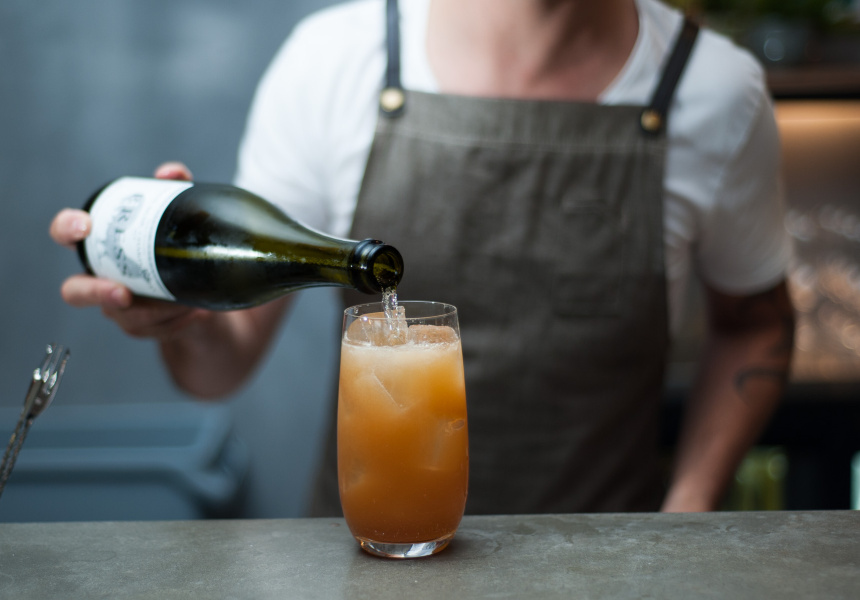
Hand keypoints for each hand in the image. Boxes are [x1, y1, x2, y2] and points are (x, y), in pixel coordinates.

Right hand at [50, 162, 206, 339]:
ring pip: (127, 318)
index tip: (85, 226)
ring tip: (188, 300)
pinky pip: (157, 330)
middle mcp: (101, 279)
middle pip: (76, 292)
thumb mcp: (180, 215)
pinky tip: (198, 310)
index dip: (67, 229)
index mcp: (101, 245)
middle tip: (123, 293)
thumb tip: (172, 173)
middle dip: (97, 293)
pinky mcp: (143, 328)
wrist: (202, 288)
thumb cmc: (176, 245)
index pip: (66, 234)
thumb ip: (175, 189)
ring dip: (157, 310)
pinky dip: (179, 320)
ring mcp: (119, 309)